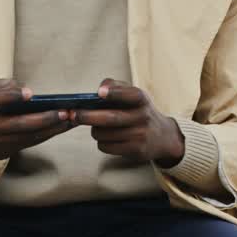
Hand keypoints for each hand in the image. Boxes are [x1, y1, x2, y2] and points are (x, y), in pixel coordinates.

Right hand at [0, 78, 74, 166]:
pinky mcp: (10, 151)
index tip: (30, 93)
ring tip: (72, 118)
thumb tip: (23, 88)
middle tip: (64, 112)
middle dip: (43, 119)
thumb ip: (1, 87)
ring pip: (30, 137)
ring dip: (53, 129)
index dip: (11, 96)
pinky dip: (50, 134)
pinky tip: (65, 126)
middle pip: (18, 125)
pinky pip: (33, 142)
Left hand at [70, 77, 184, 166]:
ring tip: (95, 127)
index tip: (100, 93)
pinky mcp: (136, 150)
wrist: (162, 137)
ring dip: (94, 131)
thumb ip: (116, 86)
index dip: (114, 93)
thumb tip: (98, 90)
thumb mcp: (134, 94)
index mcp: (141, 99)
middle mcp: (142, 117)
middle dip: (87, 116)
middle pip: (110, 118)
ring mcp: (140, 135)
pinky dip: (101, 142)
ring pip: (104, 134)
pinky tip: (106, 138)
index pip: (129, 95)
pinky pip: (107, 147)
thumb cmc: (140, 111)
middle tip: (73, 114)